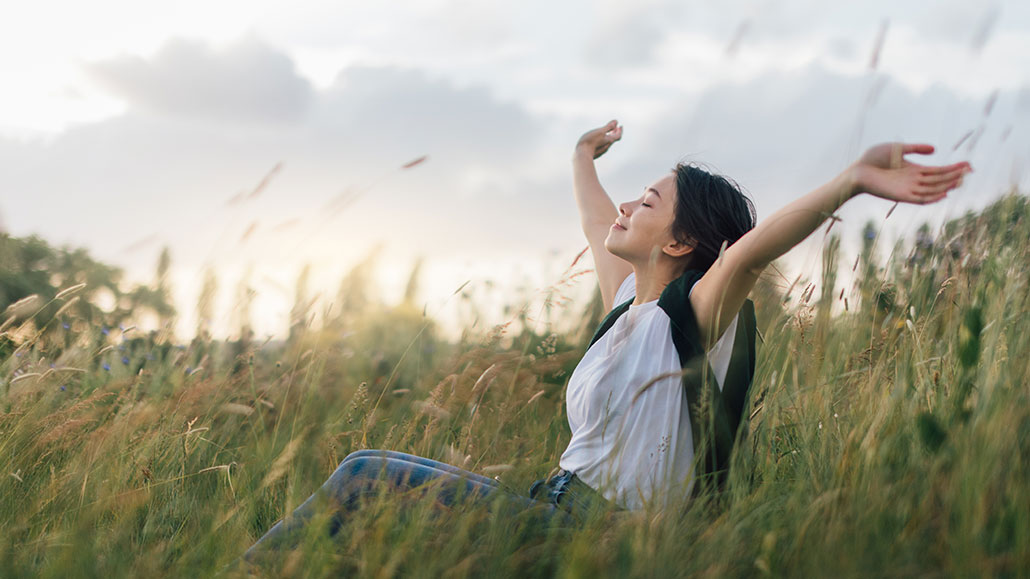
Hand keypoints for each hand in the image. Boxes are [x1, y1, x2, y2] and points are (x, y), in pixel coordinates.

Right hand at [575, 120, 622, 159]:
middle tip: (615, 128)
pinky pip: (601, 146)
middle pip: (613, 139)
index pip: (618, 136)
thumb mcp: (600, 132)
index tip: (620, 126)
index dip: (620, 131)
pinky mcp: (595, 153)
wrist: (582, 155)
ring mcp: (600, 151)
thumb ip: (608, 127)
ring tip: (606, 133)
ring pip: (607, 143)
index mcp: (609, 141)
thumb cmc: (590, 142)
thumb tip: (616, 122)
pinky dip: (602, 141)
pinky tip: (597, 140)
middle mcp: (606, 147)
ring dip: (608, 137)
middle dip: (615, 133)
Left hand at [850, 143, 971, 204]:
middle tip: (971, 171)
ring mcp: (908, 189)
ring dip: (947, 185)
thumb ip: (916, 148)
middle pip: (939, 180)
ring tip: (962, 180)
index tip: (969, 164)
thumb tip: (935, 150)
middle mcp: (914, 181)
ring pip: (933, 189)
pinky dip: (932, 197)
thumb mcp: (897, 148)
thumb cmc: (874, 158)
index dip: (953, 168)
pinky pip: (920, 198)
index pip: (939, 171)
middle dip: (955, 176)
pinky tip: (944, 194)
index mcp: (915, 170)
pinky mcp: (900, 196)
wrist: (857, 170)